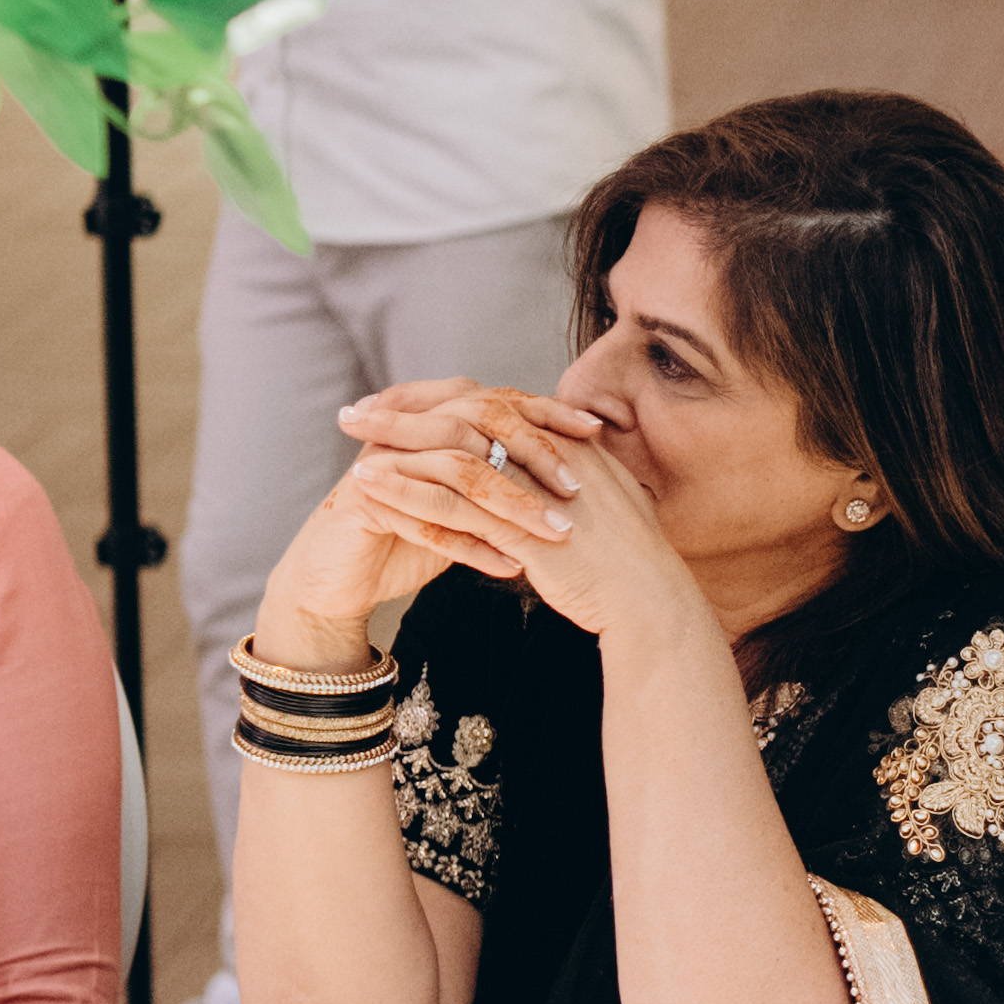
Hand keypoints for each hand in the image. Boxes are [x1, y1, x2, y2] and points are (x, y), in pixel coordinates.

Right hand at [251, 378, 602, 666]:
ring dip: (511, 506)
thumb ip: (502, 473)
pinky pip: (427, 521)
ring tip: (556, 534)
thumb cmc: (408, 535)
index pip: (498, 400)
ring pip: (457, 473)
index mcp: (432, 419)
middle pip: (478, 423)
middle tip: (576, 487)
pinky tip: (511, 568)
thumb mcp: (465, 500)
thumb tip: (572, 457)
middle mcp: (407, 431)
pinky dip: (473, 547)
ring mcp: (383, 463)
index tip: (595, 432)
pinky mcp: (365, 503)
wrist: (339, 578)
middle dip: (533, 454)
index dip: (546, 412)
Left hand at [318, 384, 715, 659]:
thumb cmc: (625, 563)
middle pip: (464, 418)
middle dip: (406, 412)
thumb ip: (563, 481)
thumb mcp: (596, 505)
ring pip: (451, 457)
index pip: (490, 406)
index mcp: (565, 443)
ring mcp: (536, 490)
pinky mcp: (522, 529)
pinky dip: (407, 493)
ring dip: (396, 447)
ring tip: (351, 444)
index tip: (396, 401)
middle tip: (358, 410)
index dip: (440, 401)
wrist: (651, 602)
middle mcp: (549, 455)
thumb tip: (532, 469)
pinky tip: (372, 491)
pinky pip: (452, 506)